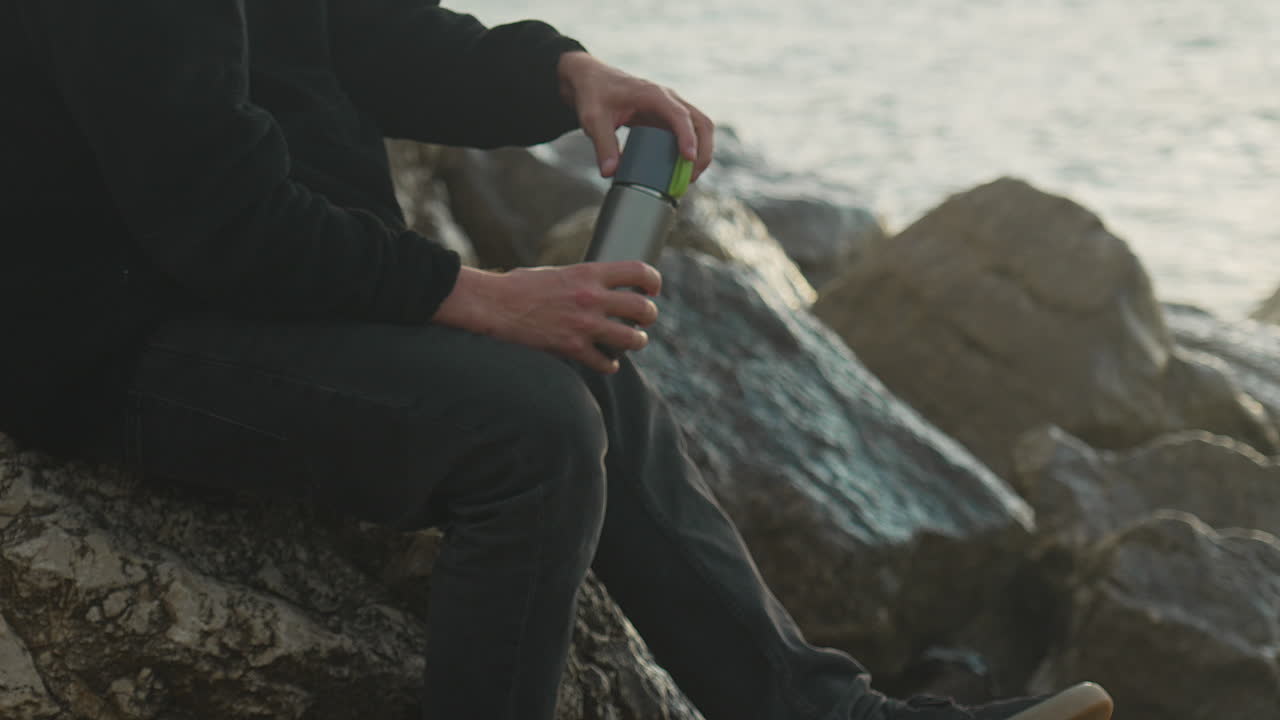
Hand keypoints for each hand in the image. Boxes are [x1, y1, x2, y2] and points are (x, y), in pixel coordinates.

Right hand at [433, 263, 661, 373]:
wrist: (494, 304)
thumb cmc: (520, 286)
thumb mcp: (558, 271)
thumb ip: (583, 279)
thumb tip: (602, 287)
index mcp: (589, 272)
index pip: (638, 271)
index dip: (653, 280)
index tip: (653, 289)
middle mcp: (592, 297)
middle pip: (643, 309)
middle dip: (649, 316)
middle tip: (644, 320)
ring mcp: (584, 324)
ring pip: (633, 339)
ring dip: (636, 342)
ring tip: (632, 341)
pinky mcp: (572, 348)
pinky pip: (606, 362)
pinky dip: (609, 365)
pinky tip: (607, 362)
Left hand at [557, 51, 714, 181]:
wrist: (593, 81)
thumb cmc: (594, 94)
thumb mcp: (593, 119)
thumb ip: (603, 145)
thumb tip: (610, 173)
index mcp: (653, 95)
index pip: (679, 115)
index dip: (687, 137)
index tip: (688, 158)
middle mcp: (668, 100)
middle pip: (701, 123)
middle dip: (703, 151)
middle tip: (691, 178)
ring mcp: (671, 109)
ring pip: (700, 129)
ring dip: (701, 153)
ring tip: (688, 179)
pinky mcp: (668, 119)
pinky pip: (689, 134)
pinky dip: (691, 152)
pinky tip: (681, 171)